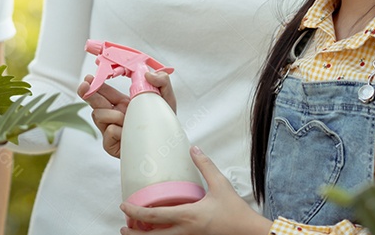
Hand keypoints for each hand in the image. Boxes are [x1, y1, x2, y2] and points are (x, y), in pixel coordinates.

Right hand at [79, 70, 176, 158]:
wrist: (166, 148)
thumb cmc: (163, 124)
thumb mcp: (167, 99)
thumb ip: (162, 81)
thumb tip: (148, 74)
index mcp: (123, 103)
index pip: (105, 92)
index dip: (96, 84)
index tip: (89, 78)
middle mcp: (114, 116)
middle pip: (94, 102)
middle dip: (88, 93)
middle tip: (85, 86)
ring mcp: (111, 130)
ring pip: (98, 115)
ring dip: (110, 114)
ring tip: (125, 118)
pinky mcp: (112, 145)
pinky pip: (107, 133)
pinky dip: (115, 130)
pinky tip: (125, 133)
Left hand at [119, 147, 269, 234]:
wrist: (250, 232)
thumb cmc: (235, 211)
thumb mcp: (220, 184)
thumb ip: (205, 165)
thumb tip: (194, 149)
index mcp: (188, 216)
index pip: (154, 216)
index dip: (135, 212)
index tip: (124, 207)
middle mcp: (186, 231)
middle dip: (134, 234)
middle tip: (123, 226)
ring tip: (135, 232)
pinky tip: (158, 232)